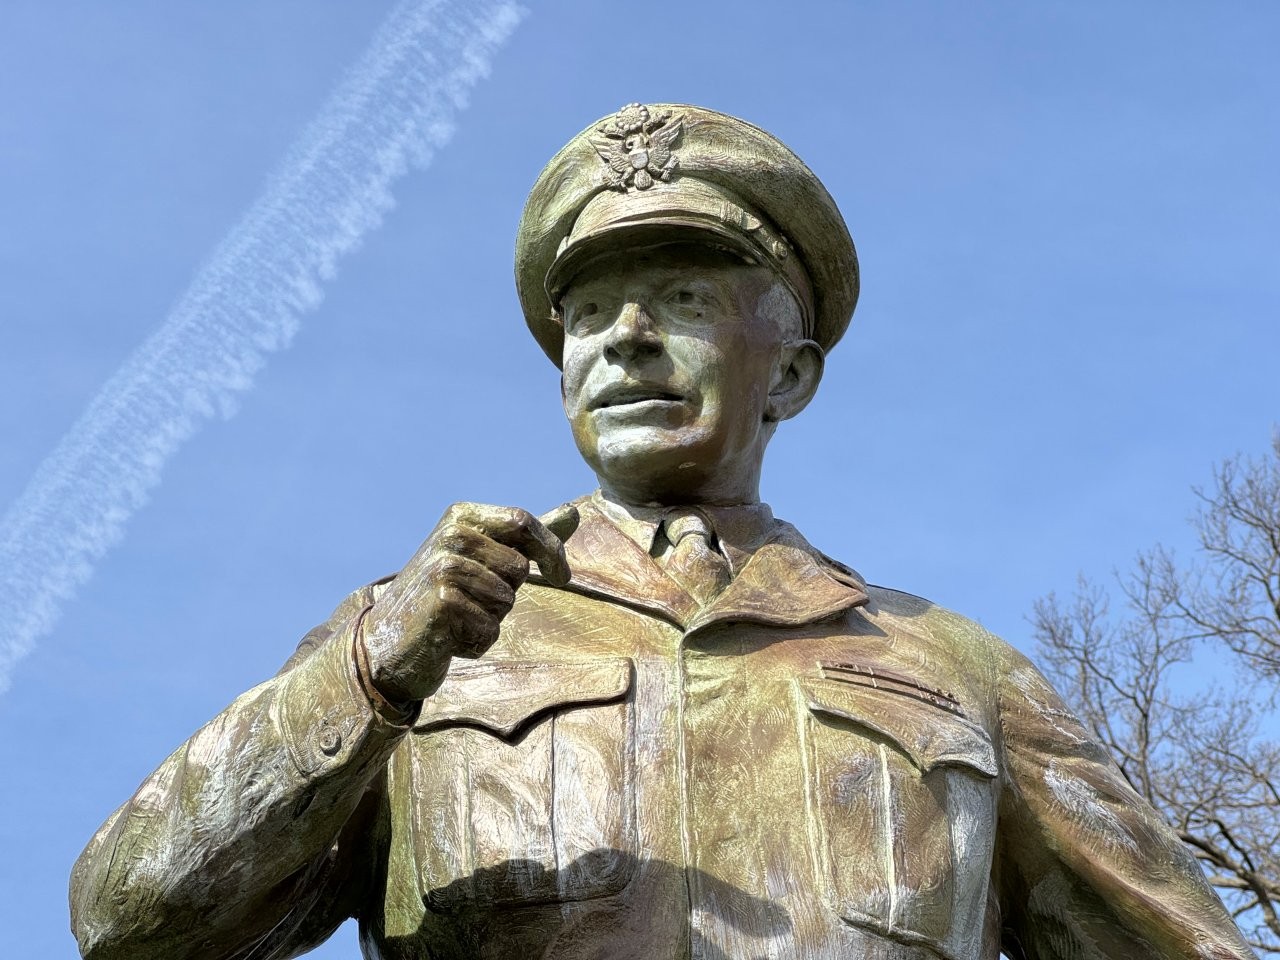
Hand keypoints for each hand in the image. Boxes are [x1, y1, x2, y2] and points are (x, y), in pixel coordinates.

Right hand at [360, 502, 579, 703]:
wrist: (386, 642)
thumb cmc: (447, 598)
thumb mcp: (487, 560)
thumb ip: (529, 538)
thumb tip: (574, 512)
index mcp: (462, 516)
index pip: (523, 521)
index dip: (552, 551)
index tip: (562, 577)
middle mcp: (450, 534)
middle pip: (520, 568)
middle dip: (507, 594)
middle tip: (470, 601)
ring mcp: (442, 566)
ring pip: (507, 601)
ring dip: (490, 621)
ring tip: (457, 619)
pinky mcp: (439, 601)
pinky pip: (489, 629)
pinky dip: (476, 643)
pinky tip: (448, 638)